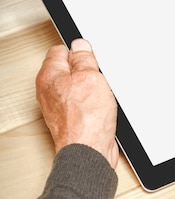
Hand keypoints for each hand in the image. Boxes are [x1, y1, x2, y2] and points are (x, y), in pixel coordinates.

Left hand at [36, 39, 118, 168]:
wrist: (90, 152)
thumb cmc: (86, 121)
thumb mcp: (90, 77)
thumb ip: (84, 58)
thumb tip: (81, 47)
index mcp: (49, 76)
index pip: (62, 51)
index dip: (80, 53)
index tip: (91, 60)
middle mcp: (50, 92)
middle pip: (70, 71)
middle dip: (86, 73)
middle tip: (97, 81)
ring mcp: (60, 108)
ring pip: (79, 89)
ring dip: (92, 91)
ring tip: (99, 98)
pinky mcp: (72, 120)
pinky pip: (84, 105)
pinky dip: (94, 106)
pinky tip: (101, 111)